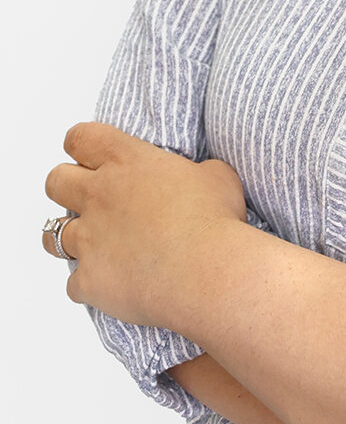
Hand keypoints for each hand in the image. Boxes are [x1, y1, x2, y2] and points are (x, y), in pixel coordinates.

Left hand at [43, 122, 246, 328]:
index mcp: (128, 161)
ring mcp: (89, 239)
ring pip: (51, 235)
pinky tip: (113, 284)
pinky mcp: (89, 280)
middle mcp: (99, 195)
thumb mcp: (217, 175)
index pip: (81, 138)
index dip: (82, 144)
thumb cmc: (215, 220)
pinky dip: (91, 285)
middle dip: (66, 187)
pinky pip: (74, 285)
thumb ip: (197, 170)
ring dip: (71, 238)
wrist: (207, 272)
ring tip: (93, 245)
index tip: (90, 153)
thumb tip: (199, 177)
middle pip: (55, 182)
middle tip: (90, 198)